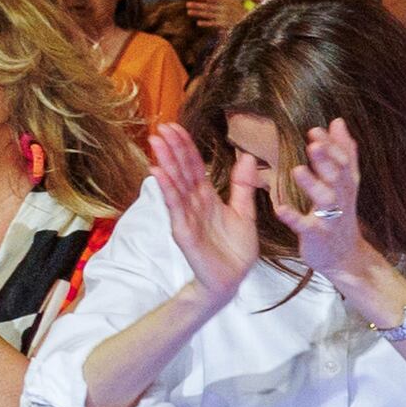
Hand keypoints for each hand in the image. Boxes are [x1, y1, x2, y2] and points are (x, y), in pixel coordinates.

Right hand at [154, 126, 275, 301]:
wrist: (232, 279)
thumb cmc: (235, 248)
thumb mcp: (244, 212)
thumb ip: (242, 185)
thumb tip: (248, 156)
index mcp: (207, 198)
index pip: (194, 167)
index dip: (186, 147)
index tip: (175, 127)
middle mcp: (194, 204)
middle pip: (181, 171)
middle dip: (172, 149)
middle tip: (161, 127)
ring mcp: (186, 216)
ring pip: (175, 185)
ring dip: (166, 163)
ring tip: (157, 143)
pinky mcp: (183, 231)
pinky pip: (175, 207)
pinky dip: (168, 190)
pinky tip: (159, 173)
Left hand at [289, 118, 374, 292]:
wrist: (344, 255)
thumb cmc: (340, 214)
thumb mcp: (346, 182)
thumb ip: (343, 152)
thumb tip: (338, 122)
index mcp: (346, 184)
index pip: (343, 160)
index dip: (332, 146)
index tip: (316, 130)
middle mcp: (341, 198)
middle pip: (337, 176)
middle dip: (326, 160)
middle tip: (313, 143)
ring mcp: (331, 218)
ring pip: (325, 199)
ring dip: (313, 185)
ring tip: (297, 170)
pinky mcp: (318, 236)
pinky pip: (306, 227)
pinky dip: (295, 218)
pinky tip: (281, 209)